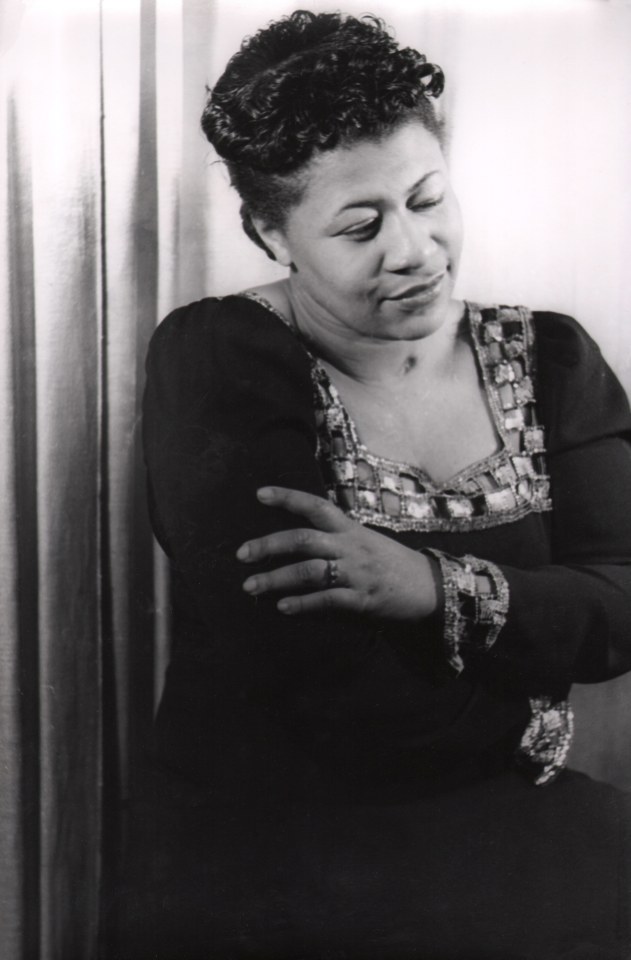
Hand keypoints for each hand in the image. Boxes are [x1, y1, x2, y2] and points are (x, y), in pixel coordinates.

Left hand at [236, 486, 438, 618]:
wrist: (430, 585)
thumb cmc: (392, 562)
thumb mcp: (366, 540)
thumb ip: (337, 538)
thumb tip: (301, 541)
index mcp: (350, 529)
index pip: (315, 506)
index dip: (287, 498)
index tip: (260, 494)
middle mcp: (350, 546)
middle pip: (302, 539)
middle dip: (268, 545)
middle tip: (242, 554)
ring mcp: (356, 572)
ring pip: (309, 571)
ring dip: (276, 579)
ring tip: (251, 586)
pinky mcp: (362, 598)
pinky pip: (328, 600)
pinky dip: (303, 604)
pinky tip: (283, 607)